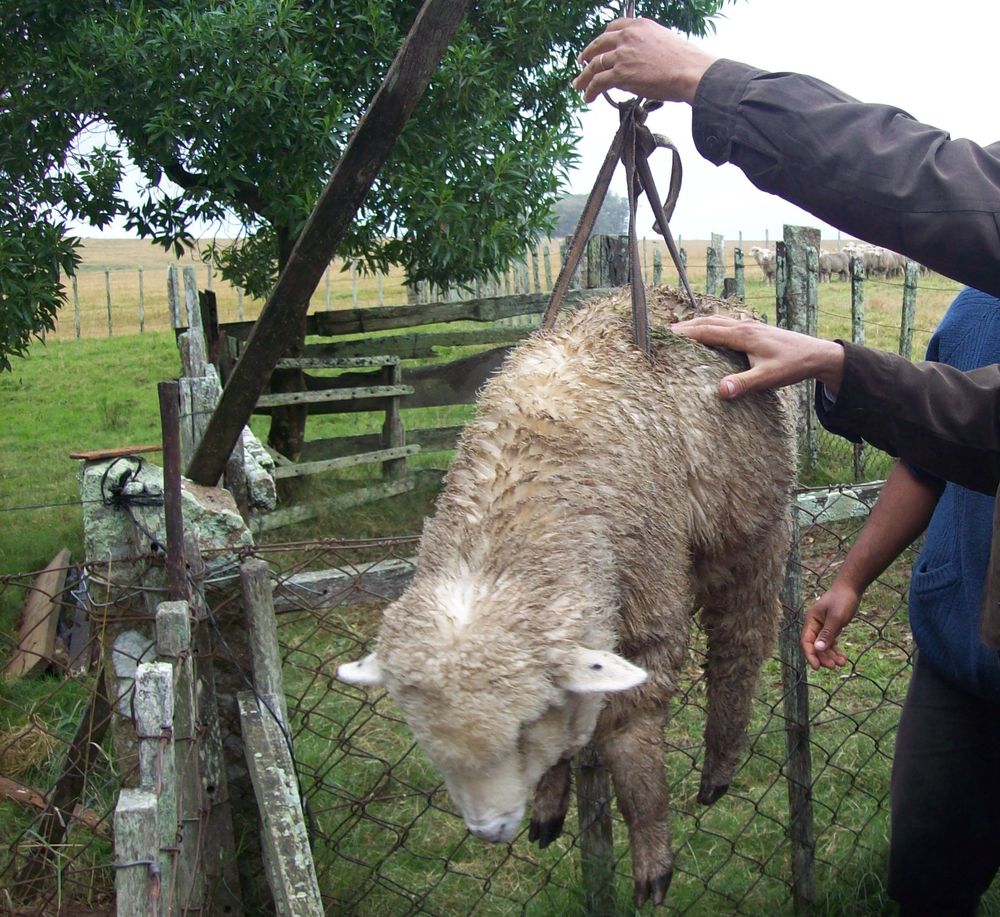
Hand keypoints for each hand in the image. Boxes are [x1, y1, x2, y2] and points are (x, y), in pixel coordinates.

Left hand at [573, 17, 716, 103]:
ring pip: (595, 65)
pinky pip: (598, 82)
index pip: (613, 28)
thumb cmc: (684, 61)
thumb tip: (634, 63)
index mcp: (639, 25)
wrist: (689, 71)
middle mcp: (628, 36)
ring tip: (579, 85)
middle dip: (587, 55)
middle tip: (581, 63)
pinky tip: (588, 97)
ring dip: (584, 76)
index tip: (598, 47)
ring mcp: (622, 54)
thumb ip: (644, 47)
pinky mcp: (620, 74)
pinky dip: (590, 90)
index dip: (602, 40)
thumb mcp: (663, 42)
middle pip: (599, 44)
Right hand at [670, 315, 845, 397]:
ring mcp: (750, 326)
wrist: (817, 354)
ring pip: (717, 321)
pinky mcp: (755, 330)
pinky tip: (710, 334)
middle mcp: (744, 326)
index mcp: (743, 335)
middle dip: (687, 326)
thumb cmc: (793, 365)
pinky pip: (726, 324)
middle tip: (666, 333)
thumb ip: (744, 384)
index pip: (707, 331)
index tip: (665, 336)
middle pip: (708, 322)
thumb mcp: (768, 378)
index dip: (685, 333)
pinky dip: (711, 326)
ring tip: (682, 331)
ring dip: (698, 324)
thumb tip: (721, 391)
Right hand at [801, 582, 858, 669]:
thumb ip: (827, 633)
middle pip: (814, 645)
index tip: (817, 667)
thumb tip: (818, 649)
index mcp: (811, 621)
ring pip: (823, 645)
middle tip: (833, 667)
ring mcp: (823, 626)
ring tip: (842, 663)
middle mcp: (815, 624)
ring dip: (831, 655)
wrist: (851, 587)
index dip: (810, 655)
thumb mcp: (836, 618)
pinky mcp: (831, 626)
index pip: (806, 641)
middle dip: (823, 657)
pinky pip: (830, 641)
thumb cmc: (842, 600)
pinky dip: (835, 650)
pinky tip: (843, 657)